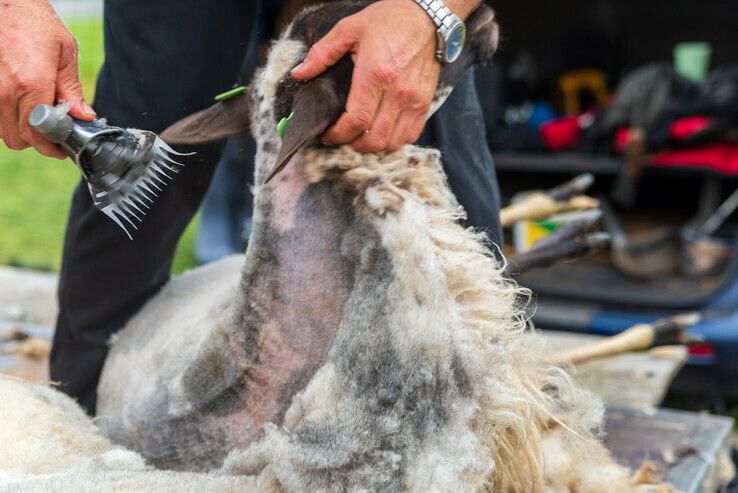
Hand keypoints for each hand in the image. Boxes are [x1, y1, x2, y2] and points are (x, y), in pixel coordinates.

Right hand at [0, 0, 94, 157]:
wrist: (5, 2)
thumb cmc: (34, 23)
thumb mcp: (64, 53)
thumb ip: (72, 88)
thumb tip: (83, 116)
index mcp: (31, 85)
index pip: (38, 134)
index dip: (51, 147)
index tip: (62, 148)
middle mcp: (5, 91)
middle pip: (18, 139)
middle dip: (37, 141)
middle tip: (52, 132)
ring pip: (3, 131)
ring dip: (20, 130)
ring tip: (36, 115)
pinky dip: (6, 118)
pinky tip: (20, 106)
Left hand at [290, 0, 439, 152]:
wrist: (427, 16)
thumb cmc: (389, 20)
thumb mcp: (349, 29)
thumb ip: (322, 53)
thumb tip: (299, 74)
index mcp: (376, 74)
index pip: (355, 121)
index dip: (338, 135)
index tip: (328, 135)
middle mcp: (397, 92)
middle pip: (374, 139)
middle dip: (353, 145)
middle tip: (343, 138)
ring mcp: (414, 100)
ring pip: (393, 142)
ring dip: (374, 146)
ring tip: (361, 137)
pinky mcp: (426, 102)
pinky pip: (411, 135)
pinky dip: (394, 140)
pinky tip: (382, 130)